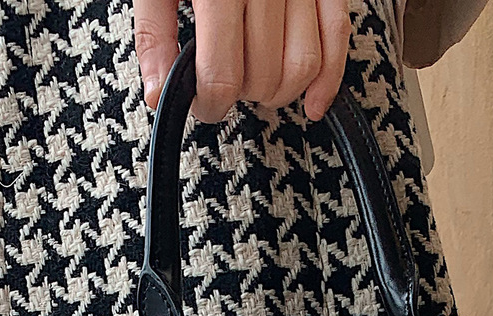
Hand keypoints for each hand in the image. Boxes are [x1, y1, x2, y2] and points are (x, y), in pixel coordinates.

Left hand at [134, 0, 350, 125]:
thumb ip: (156, 34)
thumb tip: (161, 92)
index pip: (222, 74)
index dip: (210, 104)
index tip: (204, 106)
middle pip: (263, 75)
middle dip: (243, 96)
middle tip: (226, 89)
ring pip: (302, 65)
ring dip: (281, 92)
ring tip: (259, 86)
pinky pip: (336, 35)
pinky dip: (328, 78)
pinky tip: (313, 101)